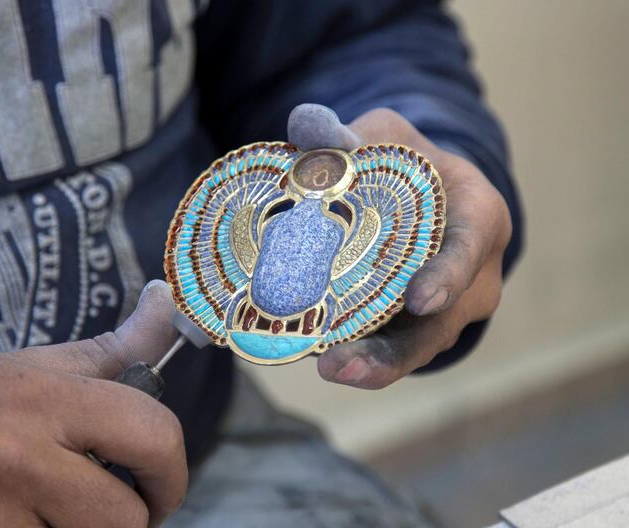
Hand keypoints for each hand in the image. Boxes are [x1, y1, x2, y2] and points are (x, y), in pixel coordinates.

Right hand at [0, 281, 185, 527]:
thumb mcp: (27, 366)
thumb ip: (111, 349)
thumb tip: (164, 298)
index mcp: (42, 397)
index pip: (153, 433)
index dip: (173, 466)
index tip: (160, 477)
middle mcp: (19, 457)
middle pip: (129, 519)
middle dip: (137, 516)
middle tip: (119, 504)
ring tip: (56, 509)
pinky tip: (20, 523)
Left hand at [288, 104, 511, 388]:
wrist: (418, 199)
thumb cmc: (408, 163)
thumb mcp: (388, 137)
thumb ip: (352, 135)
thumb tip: (305, 126)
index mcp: (479, 216)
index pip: (471, 246)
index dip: (448, 274)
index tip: (420, 299)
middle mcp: (471, 274)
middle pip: (440, 322)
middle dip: (394, 351)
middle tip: (342, 362)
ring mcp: (446, 310)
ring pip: (414, 349)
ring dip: (371, 367)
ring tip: (326, 371)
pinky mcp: (413, 329)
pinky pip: (391, 351)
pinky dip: (358, 359)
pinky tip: (314, 360)